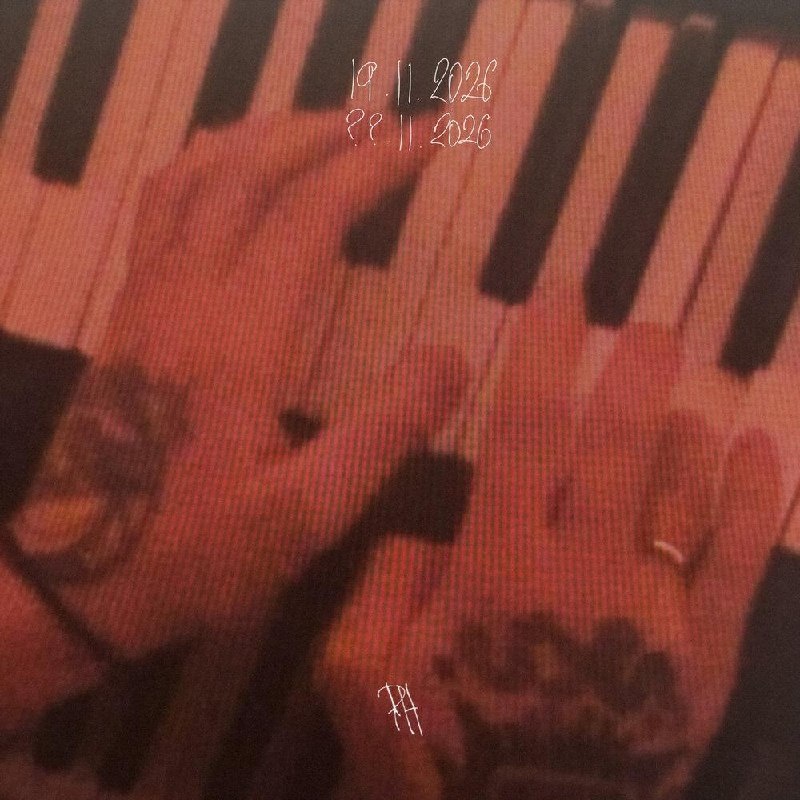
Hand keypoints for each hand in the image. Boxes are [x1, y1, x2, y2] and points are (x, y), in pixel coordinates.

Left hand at [13, 113, 466, 655]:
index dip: (375, 165)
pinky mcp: (127, 315)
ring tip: (320, 126)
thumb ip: (386, 431)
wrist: (75, 580)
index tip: (427, 138)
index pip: (311, 213)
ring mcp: (146, 298)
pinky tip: (231, 172)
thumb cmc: (196, 552)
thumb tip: (453, 357)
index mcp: (237, 335)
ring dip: (262, 136)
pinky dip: (205, 166)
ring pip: (195, 178)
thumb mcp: (309, 512)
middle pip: (251, 172)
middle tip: (385, 121)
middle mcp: (185, 294)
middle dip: (325, 131)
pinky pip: (160, 209)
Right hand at [318, 288, 781, 799]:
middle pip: (622, 445)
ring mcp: (660, 617)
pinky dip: (755, 499)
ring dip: (689, 427)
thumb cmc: (433, 757)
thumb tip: (436, 532)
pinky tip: (754, 448)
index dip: (546, 354)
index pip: (530, 430)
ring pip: (686, 493)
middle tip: (650, 327)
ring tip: (688, 389)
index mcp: (501, 566)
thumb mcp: (356, 671)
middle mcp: (589, 573)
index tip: (562, 297)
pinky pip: (743, 563)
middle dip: (636, 372)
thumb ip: (383, 581)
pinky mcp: (707, 662)